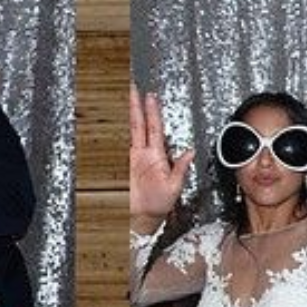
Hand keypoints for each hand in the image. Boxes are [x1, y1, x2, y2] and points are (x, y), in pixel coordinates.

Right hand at [129, 84, 192, 229]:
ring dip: (128, 113)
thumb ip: (180, 168)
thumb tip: (190, 152)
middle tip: (134, 88)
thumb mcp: (174, 187)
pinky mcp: (122, 164)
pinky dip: (117, 132)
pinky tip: (116, 119)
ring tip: (126, 96)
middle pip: (140, 123)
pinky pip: (119, 144)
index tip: (151, 96)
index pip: (155, 128)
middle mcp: (144, 153)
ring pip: (130, 130)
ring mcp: (132, 157)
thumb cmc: (159, 205)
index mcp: (157, 156)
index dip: (153, 111)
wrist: (142, 219)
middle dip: (137, 105)